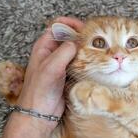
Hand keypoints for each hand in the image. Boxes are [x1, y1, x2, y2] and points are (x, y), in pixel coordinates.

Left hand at [2, 17, 83, 137]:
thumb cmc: (40, 90)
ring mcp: (60, 63)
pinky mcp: (68, 73)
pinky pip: (79, 61)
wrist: (40, 113)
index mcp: (44, 46)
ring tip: (97, 50)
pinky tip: (94, 62)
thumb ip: (65, 51)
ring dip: (85, 48)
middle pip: (69, 37)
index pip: (58, 26)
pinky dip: (87, 60)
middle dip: (81, 36)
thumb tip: (78, 41)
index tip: (84, 29)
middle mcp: (52, 52)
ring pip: (75, 49)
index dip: (71, 24)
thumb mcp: (51, 67)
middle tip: (95, 40)